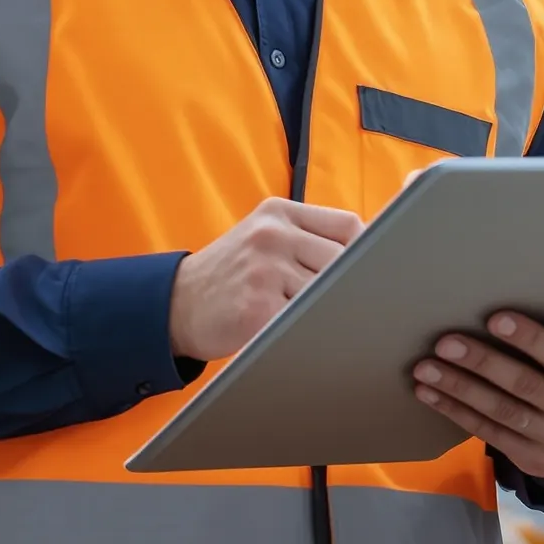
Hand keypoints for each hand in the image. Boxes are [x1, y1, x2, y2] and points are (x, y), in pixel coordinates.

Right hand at [168, 198, 364, 360]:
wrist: (175, 305)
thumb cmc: (230, 275)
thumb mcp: (263, 238)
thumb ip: (306, 237)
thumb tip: (368, 253)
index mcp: (278, 212)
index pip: (347, 225)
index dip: (363, 251)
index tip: (364, 272)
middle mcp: (272, 234)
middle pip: (344, 259)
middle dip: (346, 284)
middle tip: (339, 302)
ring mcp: (265, 269)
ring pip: (327, 291)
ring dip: (324, 309)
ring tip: (308, 317)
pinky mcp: (258, 307)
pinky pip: (304, 319)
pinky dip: (305, 328)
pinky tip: (292, 331)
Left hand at [411, 296, 543, 483]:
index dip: (536, 340)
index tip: (499, 317)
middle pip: (527, 384)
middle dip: (483, 362)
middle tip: (446, 341)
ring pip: (504, 410)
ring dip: (461, 388)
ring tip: (427, 367)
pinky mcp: (536, 459)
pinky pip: (492, 433)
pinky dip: (458, 412)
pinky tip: (431, 394)